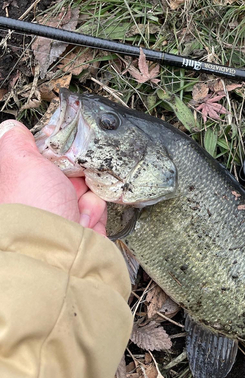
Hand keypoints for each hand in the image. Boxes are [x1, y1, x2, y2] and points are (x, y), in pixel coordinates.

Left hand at [0, 120, 106, 235]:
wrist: (58, 249)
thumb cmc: (32, 208)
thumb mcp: (18, 161)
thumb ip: (16, 141)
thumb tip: (13, 128)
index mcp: (21, 183)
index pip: (43, 159)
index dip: (56, 154)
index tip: (62, 152)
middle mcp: (39, 200)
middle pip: (68, 174)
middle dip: (75, 175)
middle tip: (71, 178)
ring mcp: (60, 215)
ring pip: (85, 191)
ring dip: (86, 195)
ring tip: (77, 205)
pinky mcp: (81, 228)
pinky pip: (97, 210)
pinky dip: (95, 212)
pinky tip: (83, 219)